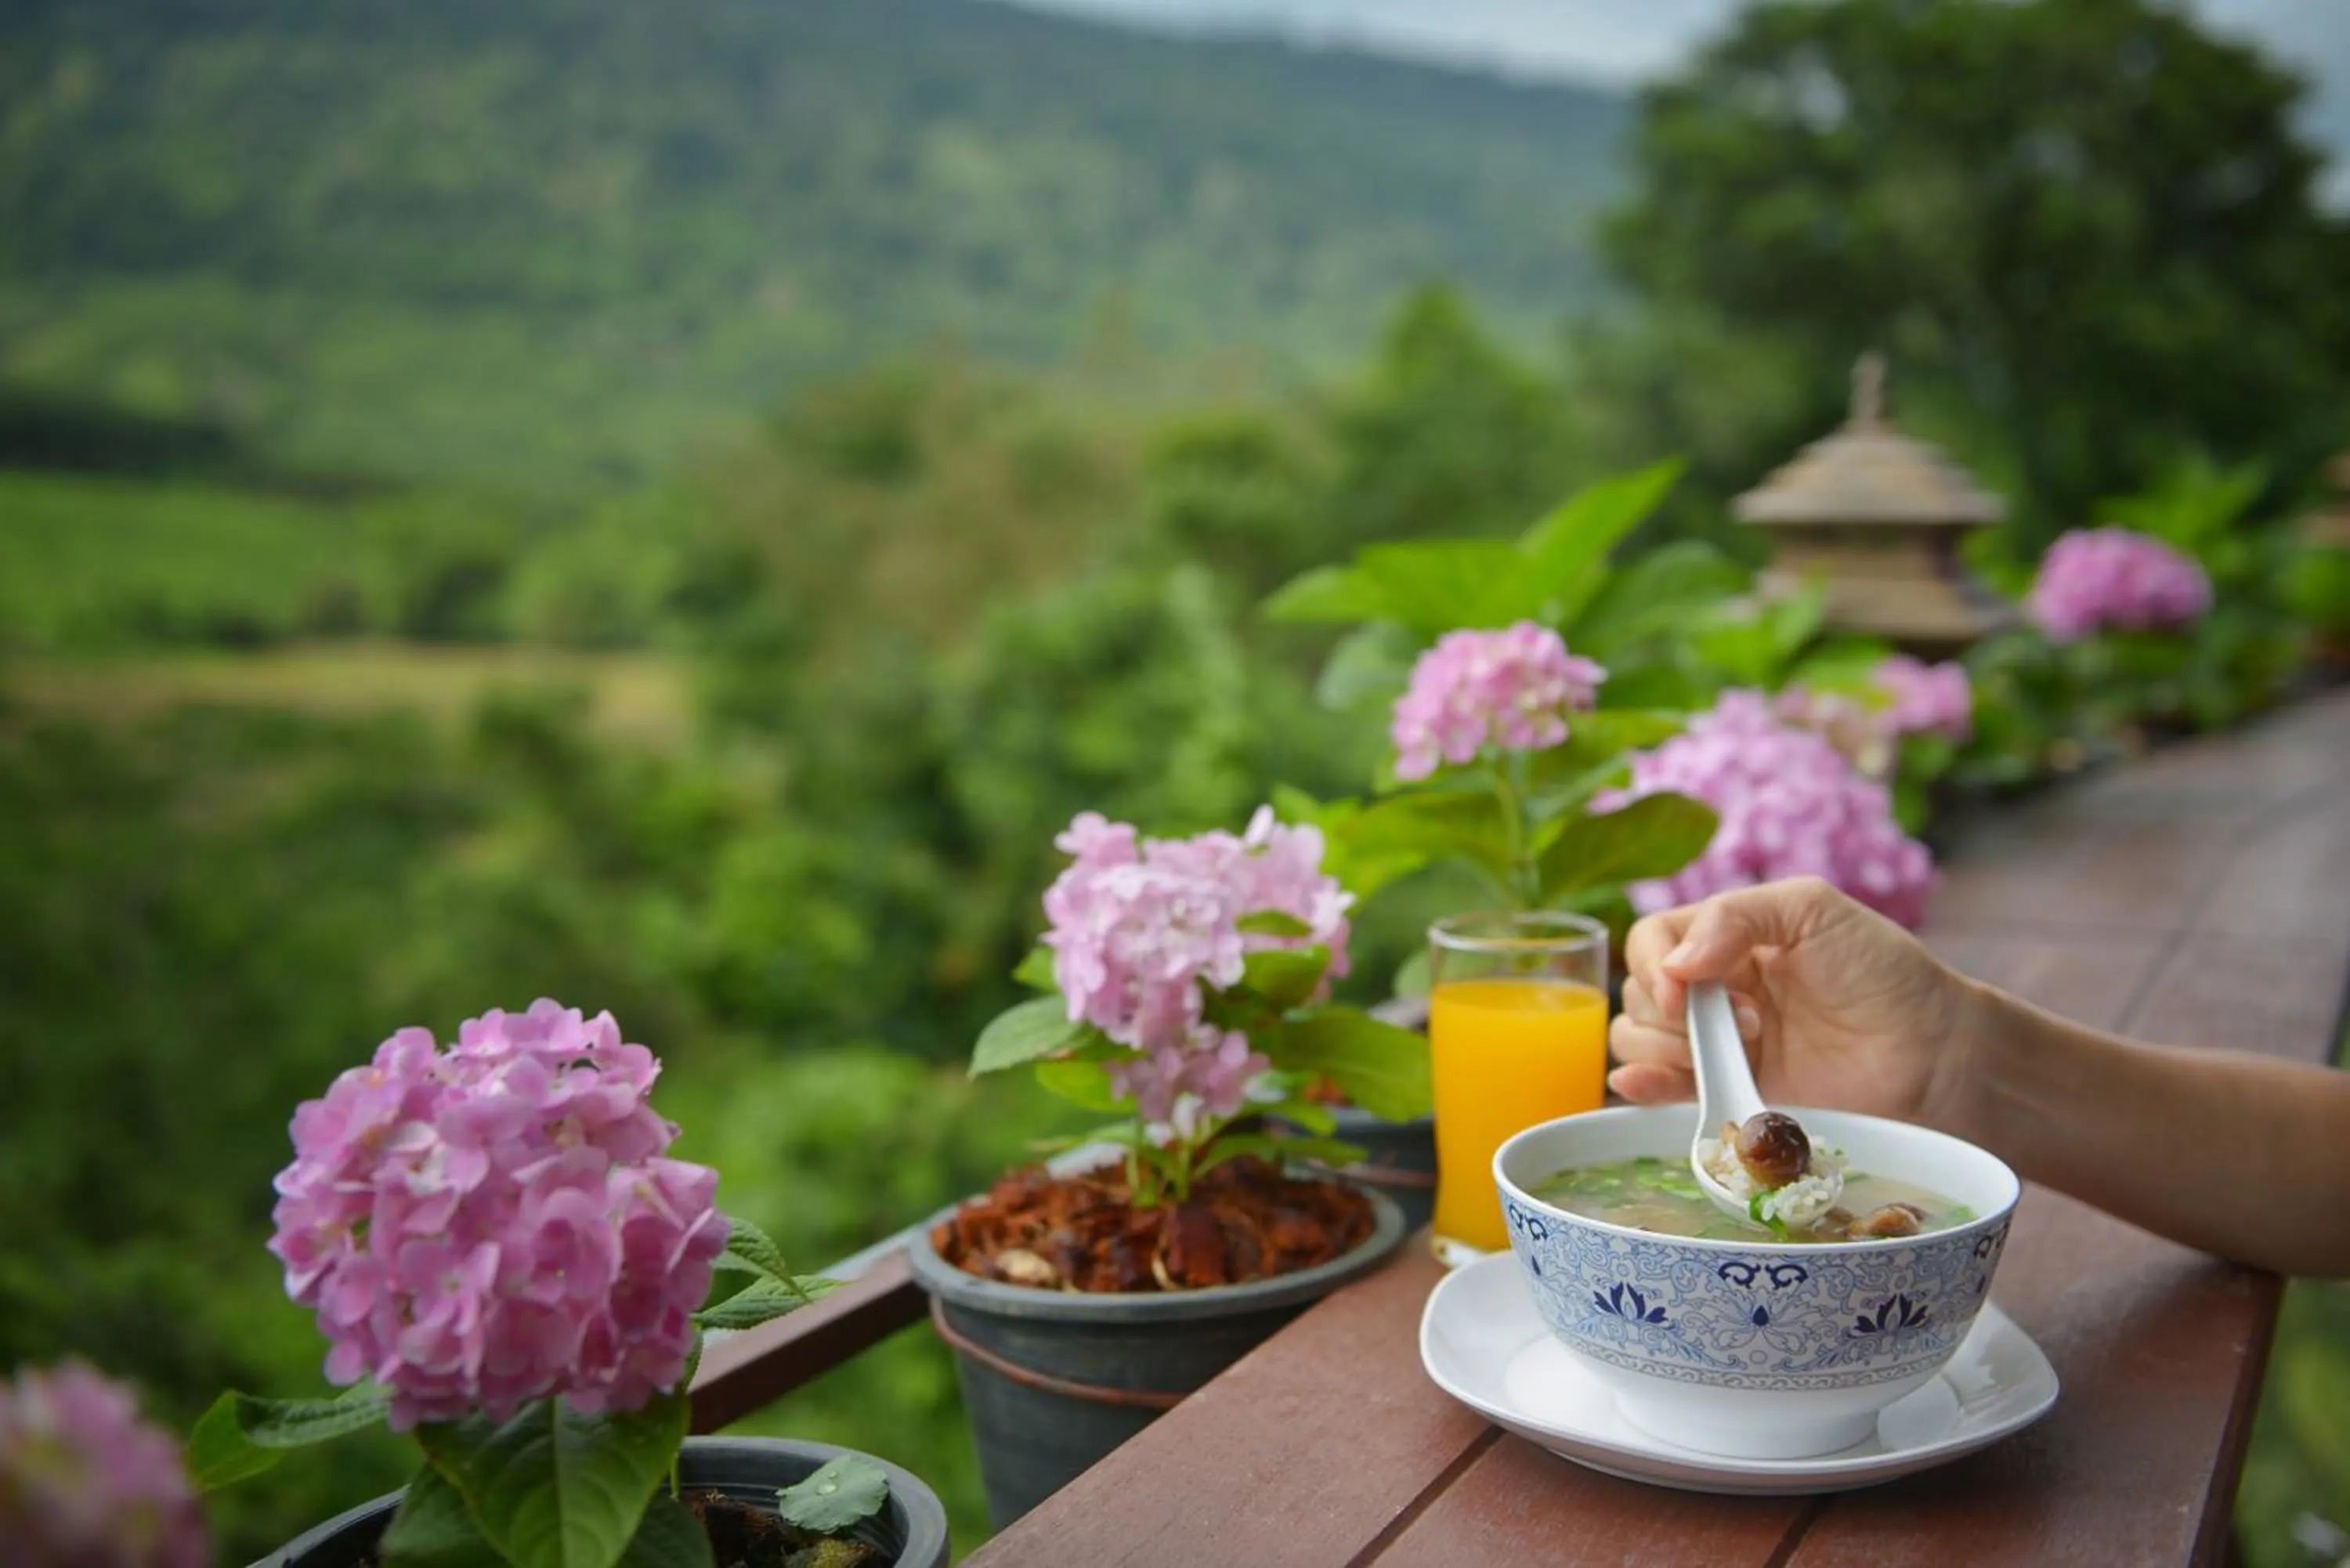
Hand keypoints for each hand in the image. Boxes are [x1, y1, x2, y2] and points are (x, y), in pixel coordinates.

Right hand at [1608, 877, 1979, 1130]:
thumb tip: (1673, 964)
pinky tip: (1639, 1085)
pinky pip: (1663, 1089)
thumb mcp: (1811, 908)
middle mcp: (1712, 987)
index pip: (1651, 941)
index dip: (1653, 965)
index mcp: (1724, 936)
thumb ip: (1734, 916)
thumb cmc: (1881, 969)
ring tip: (1738, 1052)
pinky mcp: (1730, 1090)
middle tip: (1746, 1022)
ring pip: (1639, 1040)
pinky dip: (1641, 1086)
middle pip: (1637, 993)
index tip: (1683, 989)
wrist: (1933, 1051)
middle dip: (1671, 1012)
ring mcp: (1718, 1042)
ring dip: (1663, 1047)